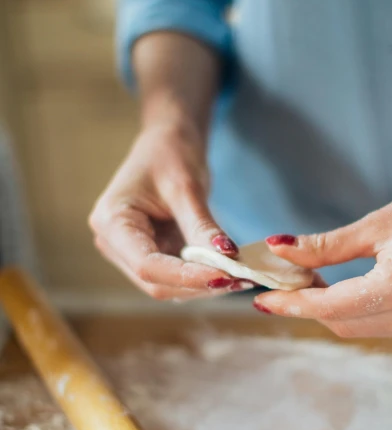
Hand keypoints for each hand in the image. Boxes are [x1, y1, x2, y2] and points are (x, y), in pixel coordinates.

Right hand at [89, 109, 250, 299]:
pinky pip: (176, 278)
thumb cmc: (170, 154)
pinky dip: (202, 277)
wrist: (167, 143)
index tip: (225, 274)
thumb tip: (227, 258)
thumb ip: (202, 227)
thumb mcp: (187, 188)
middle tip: (241, 278)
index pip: (147, 265)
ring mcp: (129, 254)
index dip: (186, 276)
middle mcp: (113, 244)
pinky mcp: (150, 257)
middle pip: (156, 282)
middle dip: (198, 284)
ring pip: (167, 286)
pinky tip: (229, 271)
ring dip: (203, 285)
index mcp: (112, 222)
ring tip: (240, 275)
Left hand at [253, 150, 391, 337]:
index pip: (333, 306)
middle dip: (306, 306)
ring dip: (327, 310)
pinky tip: (337, 289)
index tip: (261, 300)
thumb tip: (277, 249)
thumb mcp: (376, 223)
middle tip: (279, 283)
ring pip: (358, 328)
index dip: (293, 304)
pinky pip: (378, 324)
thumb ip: (324, 246)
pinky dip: (352, 310)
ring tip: (306, 282)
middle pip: (342, 323)